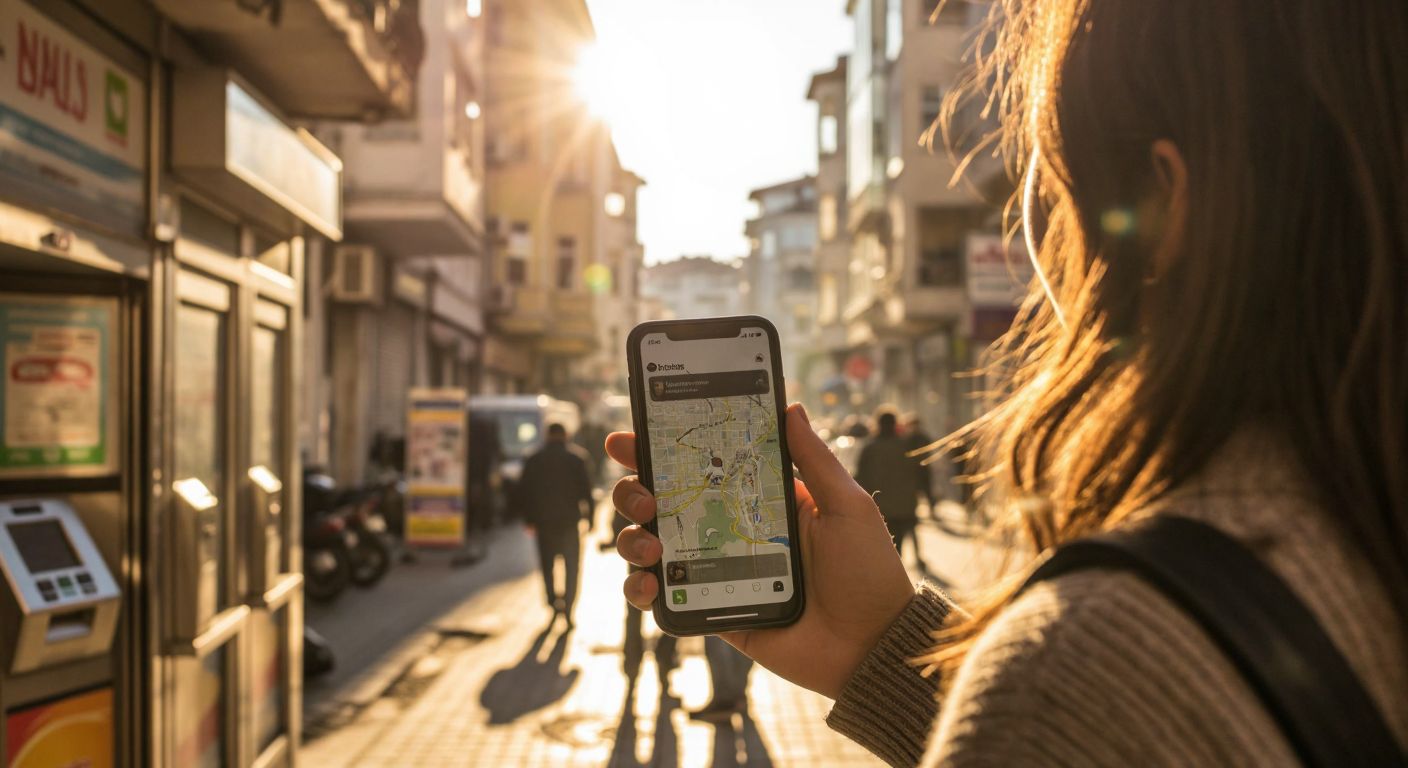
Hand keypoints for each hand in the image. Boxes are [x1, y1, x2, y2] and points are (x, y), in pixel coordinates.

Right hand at [606, 403, 914, 698]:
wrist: (871, 645)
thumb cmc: (867, 572)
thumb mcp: (846, 507)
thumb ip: (814, 459)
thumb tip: (792, 406)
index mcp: (758, 499)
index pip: (700, 466)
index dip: (659, 449)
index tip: (628, 437)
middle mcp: (729, 530)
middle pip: (661, 502)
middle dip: (634, 491)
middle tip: (643, 496)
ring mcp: (715, 571)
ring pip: (650, 547)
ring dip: (631, 538)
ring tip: (648, 543)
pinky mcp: (710, 611)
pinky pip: (662, 599)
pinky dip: (641, 590)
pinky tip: (648, 583)